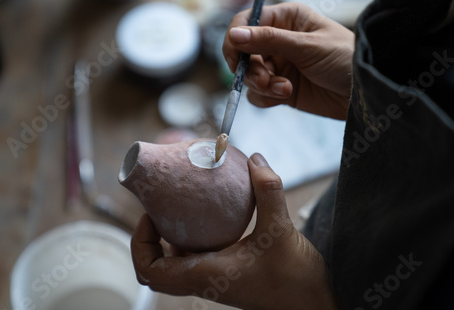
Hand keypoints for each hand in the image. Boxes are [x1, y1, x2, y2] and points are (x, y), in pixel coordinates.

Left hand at [131, 153, 339, 309]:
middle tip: (163, 207)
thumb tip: (256, 159)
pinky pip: (195, 258)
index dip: (140, 244)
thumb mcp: (281, 230)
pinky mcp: (226, 275)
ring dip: (170, 238)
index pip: (151, 271)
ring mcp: (214, 280)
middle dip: (151, 238)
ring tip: (181, 206)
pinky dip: (192, 239)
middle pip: (157, 267)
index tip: (150, 216)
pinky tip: (209, 217)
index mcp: (206, 275)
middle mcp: (204, 280)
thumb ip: (268, 191)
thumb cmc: (295, 283)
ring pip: (175, 263)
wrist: (313, 308)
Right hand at [223, 2, 354, 119]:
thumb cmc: (345, 59)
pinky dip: (266, 97)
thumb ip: (269, 40)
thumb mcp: (308, 47)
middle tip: (265, 80)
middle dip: (251, 69)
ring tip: (285, 90)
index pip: (246, 22)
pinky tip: (286, 96)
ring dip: (262, 85)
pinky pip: (258, 94)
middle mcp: (278, 41)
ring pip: (249, 76)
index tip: (236, 58)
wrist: (364, 94)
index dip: (236, 39)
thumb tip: (234, 34)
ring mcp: (278, 66)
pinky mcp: (280, 88)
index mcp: (286, 19)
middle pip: (243, 53)